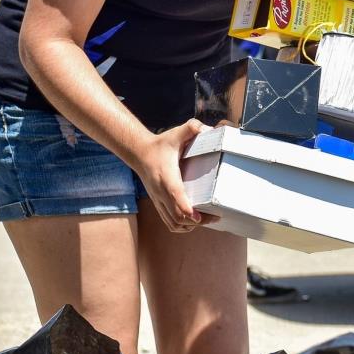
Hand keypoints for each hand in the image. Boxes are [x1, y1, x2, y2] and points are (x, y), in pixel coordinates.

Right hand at [133, 118, 208, 232]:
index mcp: (167, 177)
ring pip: (173, 224)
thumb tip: (205, 128)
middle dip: (197, 221)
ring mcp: (158, 200)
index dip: (187, 210)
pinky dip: (182, 226)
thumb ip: (191, 128)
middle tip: (215, 217)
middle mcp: (161, 193)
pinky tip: (193, 221)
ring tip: (206, 220)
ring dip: (190, 226)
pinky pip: (169, 222)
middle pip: (177, 217)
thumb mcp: (175, 134)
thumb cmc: (160, 145)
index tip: (200, 216)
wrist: (139, 153)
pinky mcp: (158, 203)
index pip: (176, 198)